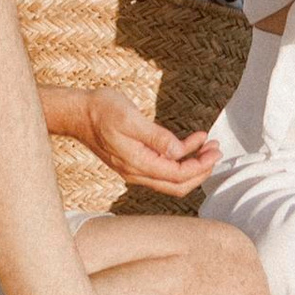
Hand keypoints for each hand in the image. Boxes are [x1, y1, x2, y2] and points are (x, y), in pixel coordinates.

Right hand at [75, 92, 219, 196]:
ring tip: (207, 147)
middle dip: (201, 170)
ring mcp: (134, 169)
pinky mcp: (133, 162)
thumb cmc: (102, 110)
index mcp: (137, 163)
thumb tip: (178, 150)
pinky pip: (161, 170)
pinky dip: (178, 161)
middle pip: (177, 185)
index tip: (214, 150)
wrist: (77, 113)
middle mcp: (136, 172)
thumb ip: (155, 136)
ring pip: (170, 180)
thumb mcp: (130, 117)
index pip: (177, 175)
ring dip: (192, 166)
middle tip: (216, 150)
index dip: (200, 166)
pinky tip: (187, 146)